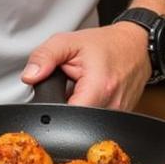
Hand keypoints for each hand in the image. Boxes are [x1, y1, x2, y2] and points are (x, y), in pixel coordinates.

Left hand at [21, 24, 151, 109]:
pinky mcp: (120, 118)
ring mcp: (118, 115)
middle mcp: (111, 106)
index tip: (52, 94)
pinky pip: (96, 120)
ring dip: (76, 107)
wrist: (135, 45)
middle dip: (63, 105)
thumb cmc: (106, 44)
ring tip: (79, 89)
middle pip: (74, 120)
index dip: (53, 109)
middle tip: (67, 86)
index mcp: (99, 87)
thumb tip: (29, 76)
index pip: (67, 116)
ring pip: (85, 122)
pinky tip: (90, 94)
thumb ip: (44, 57)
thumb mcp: (69, 41)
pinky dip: (88, 108)